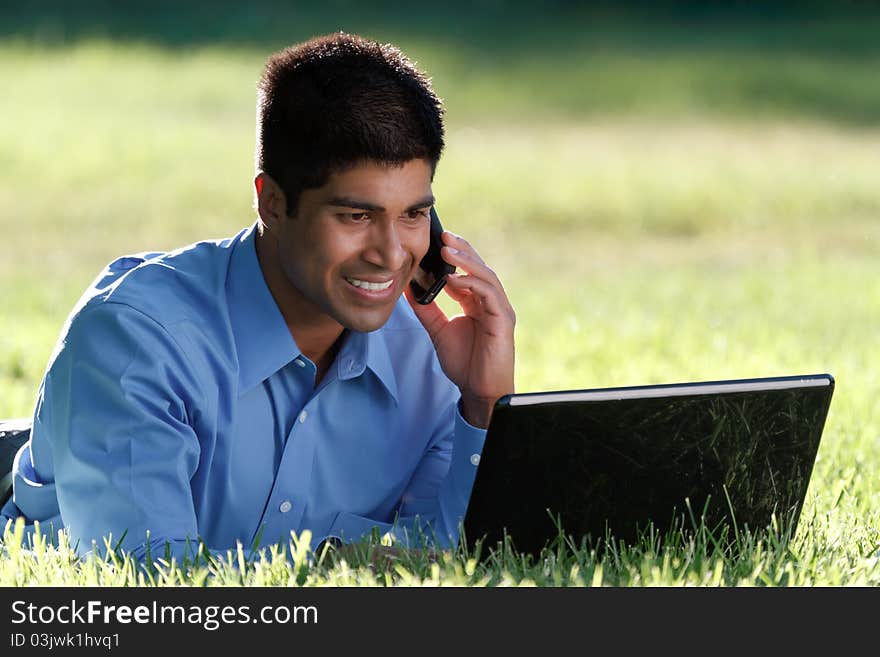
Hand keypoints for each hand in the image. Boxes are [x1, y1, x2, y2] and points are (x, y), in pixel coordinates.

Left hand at [404, 231, 514, 427]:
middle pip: (478, 267)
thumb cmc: (464, 362)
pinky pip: (489, 295)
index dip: (452, 256)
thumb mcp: (438, 330)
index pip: (466, 271)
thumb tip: (407, 287)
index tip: (433, 242)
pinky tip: (454, 278)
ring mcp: (499, 309)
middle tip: (442, 235)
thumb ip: (426, 309)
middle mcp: (491, 301)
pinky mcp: (503, 320)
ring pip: (485, 276)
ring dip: (466, 261)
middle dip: (461, 250)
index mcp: (477, 302)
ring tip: (447, 250)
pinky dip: (472, 283)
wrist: (479, 390)